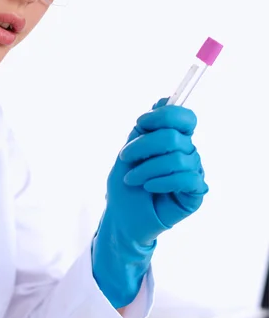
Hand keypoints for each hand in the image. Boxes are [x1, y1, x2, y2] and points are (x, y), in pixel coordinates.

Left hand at [92, 98, 208, 307]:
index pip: (184, 117)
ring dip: (147, 168)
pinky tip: (150, 188)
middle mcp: (187, 153)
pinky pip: (186, 178)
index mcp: (174, 139)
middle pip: (175, 136)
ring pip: (178, 158)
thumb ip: (145, 129)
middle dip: (144, 146)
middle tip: (125, 158)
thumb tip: (164, 99)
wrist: (122, 218)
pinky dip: (162, 181)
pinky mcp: (195, 193)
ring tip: (132, 179)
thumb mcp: (129, 151)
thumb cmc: (125, 185)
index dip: (165, 115)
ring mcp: (193, 172)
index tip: (141, 123)